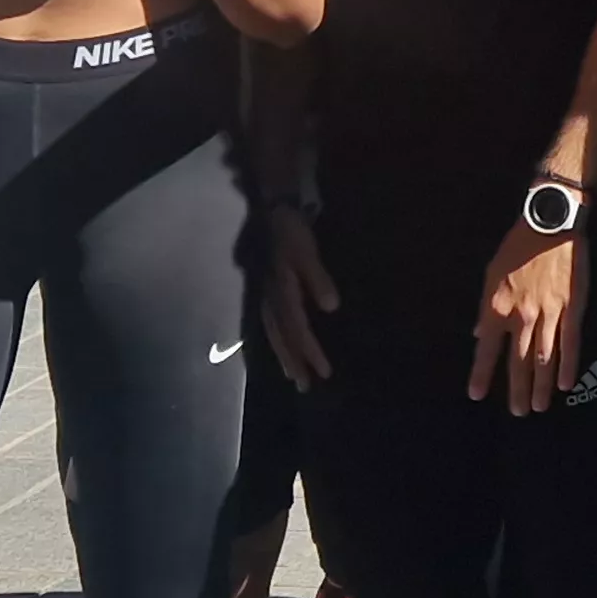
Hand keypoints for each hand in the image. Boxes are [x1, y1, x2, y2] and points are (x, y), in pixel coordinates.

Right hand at [260, 202, 338, 383]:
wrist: (271, 210)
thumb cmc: (292, 231)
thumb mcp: (307, 251)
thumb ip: (318, 278)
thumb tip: (331, 307)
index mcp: (280, 292)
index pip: (297, 329)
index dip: (309, 351)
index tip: (324, 372)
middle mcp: (269, 298)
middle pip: (282, 336)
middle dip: (294, 362)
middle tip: (305, 387)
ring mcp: (264, 295)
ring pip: (274, 332)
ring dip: (284, 355)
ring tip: (294, 376)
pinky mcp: (264, 291)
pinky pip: (268, 323)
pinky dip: (275, 340)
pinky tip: (281, 349)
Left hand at [467, 219, 587, 414]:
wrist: (551, 224)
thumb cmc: (517, 246)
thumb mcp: (491, 274)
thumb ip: (486, 309)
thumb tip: (479, 333)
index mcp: (497, 307)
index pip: (487, 349)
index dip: (481, 374)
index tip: (475, 395)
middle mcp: (522, 317)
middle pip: (517, 362)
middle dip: (516, 390)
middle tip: (517, 413)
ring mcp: (549, 315)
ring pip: (543, 359)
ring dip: (540, 386)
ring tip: (538, 408)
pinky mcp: (572, 309)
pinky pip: (570, 344)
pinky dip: (567, 366)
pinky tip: (565, 385)